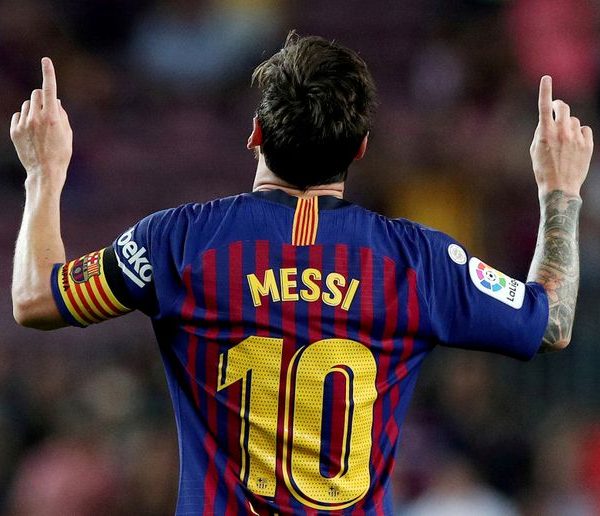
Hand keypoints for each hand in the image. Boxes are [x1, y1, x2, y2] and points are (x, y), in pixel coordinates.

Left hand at [10, 57, 71, 185]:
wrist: (45, 172)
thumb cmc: (61, 154)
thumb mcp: (68, 134)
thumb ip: (62, 115)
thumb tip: (54, 101)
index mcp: (53, 118)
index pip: (50, 89)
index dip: (48, 73)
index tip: (46, 60)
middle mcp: (37, 118)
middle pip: (36, 94)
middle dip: (41, 97)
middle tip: (46, 108)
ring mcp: (24, 124)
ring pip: (27, 105)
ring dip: (33, 109)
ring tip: (39, 127)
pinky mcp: (15, 131)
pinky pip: (18, 115)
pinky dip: (25, 119)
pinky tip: (31, 133)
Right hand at [530, 76, 593, 197]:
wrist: (560, 188)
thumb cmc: (543, 171)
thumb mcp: (535, 151)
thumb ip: (541, 132)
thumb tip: (548, 120)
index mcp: (545, 133)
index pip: (545, 106)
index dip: (545, 90)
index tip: (546, 78)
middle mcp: (562, 132)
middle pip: (564, 107)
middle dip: (560, 106)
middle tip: (557, 108)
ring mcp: (576, 138)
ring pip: (574, 120)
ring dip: (569, 124)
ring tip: (564, 140)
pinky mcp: (587, 144)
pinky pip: (585, 130)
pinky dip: (579, 133)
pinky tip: (574, 144)